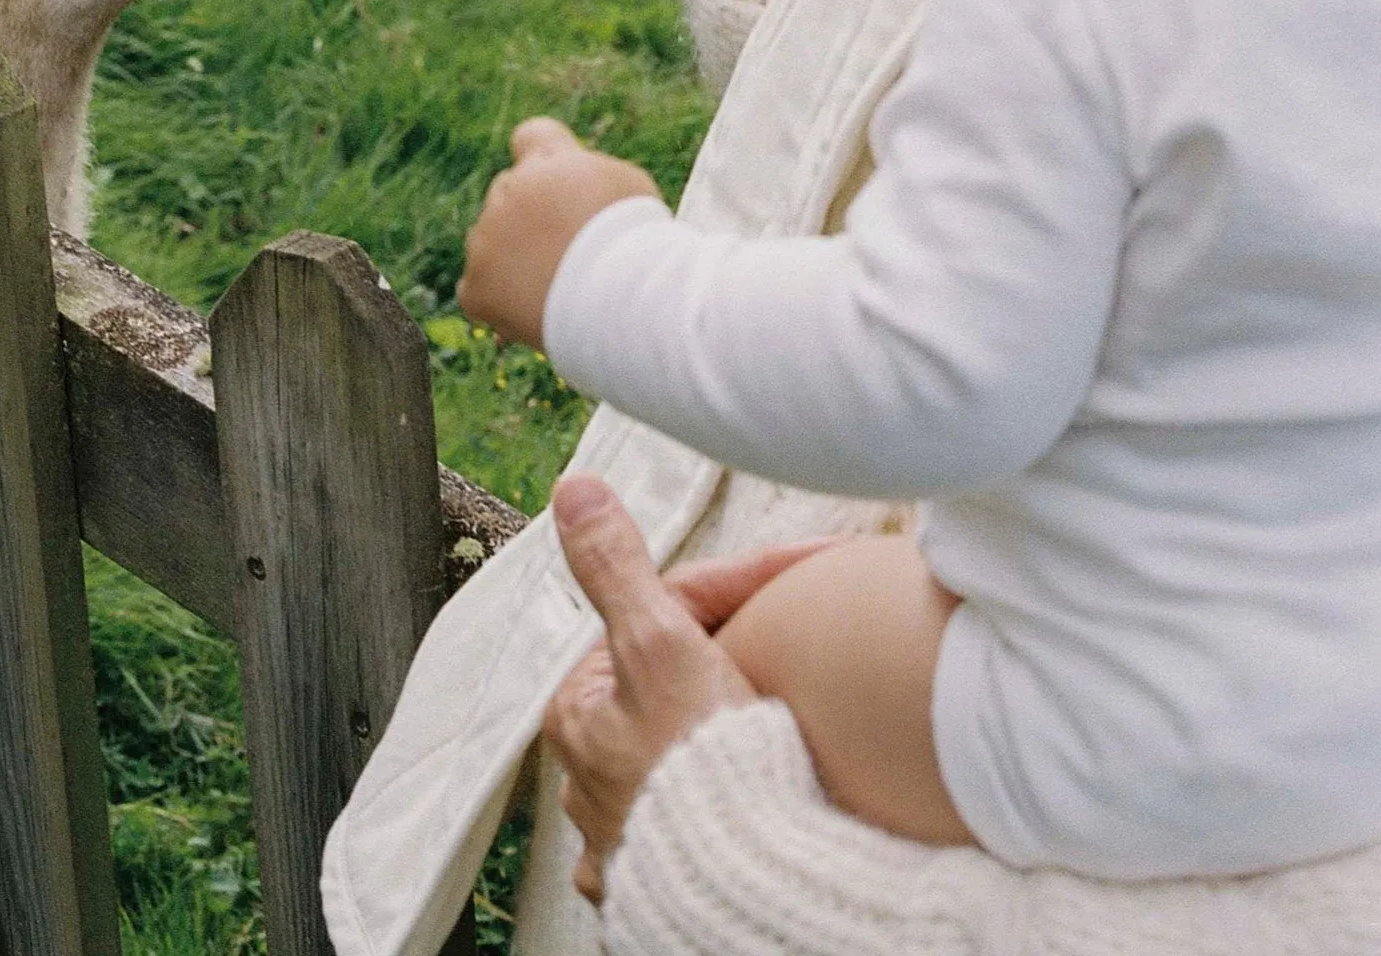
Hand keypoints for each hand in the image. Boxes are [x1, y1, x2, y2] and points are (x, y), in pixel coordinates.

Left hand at [457, 120, 660, 348]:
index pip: (530, 136)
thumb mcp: (628, 188)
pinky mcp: (476, 284)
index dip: (541, 159)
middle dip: (529, 216)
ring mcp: (486, 237)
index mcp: (547, 158)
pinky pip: (479, 289)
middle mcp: (509, 189)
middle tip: (566, 251)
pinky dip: (500, 301)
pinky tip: (534, 310)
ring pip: (490, 242)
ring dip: (514, 259)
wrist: (616, 299)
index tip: (555, 184)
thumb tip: (577, 186)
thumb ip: (592, 176)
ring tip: (558, 286)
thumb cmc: (634, 242)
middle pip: (509, 192)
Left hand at [544, 476, 758, 902]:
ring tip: (781, 709)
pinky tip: (747, 788)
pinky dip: (722, 794)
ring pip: (679, 747)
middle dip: (731, 650)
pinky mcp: (668, 874)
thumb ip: (617, 566)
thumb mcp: (657, 645)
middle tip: (800, 634)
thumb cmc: (698, 776)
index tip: (805, 569)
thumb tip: (575, 492)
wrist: (744, 888)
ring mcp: (628, 830)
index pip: (663, 615)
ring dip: (727, 721)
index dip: (739, 585)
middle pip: (669, 679)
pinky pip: (692, 818)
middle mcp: (592, 776)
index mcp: (581, 711)